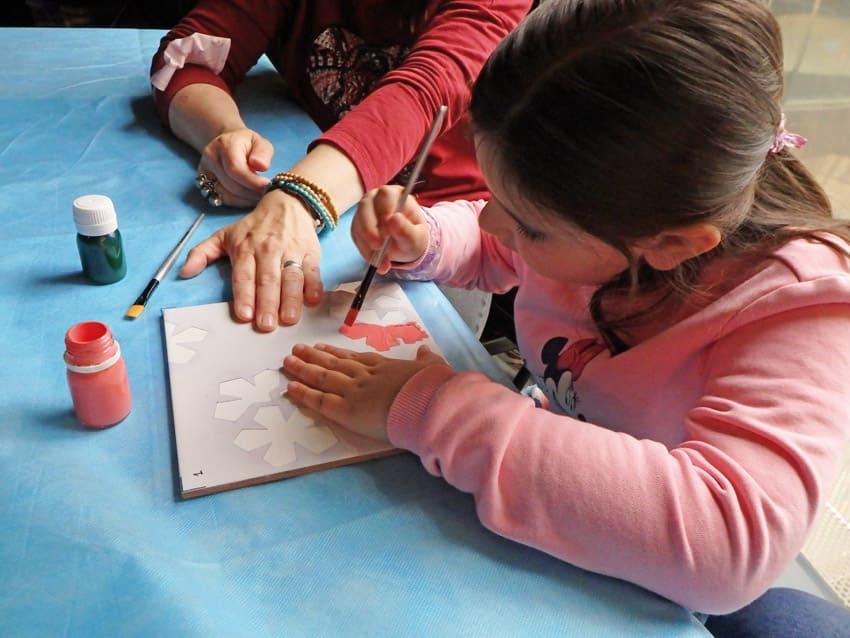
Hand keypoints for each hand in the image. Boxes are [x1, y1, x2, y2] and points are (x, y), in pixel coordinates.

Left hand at [180, 190, 322, 329]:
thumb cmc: (254, 227)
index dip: (244, 295)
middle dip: (267, 303)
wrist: (288, 204)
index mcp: (245, 249)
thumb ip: (202, 253)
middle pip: (268, 280)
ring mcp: (291, 251)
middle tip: (266, 325)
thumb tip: (184, 273)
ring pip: (291, 277)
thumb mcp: (224, 235)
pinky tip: (312, 300)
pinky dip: (314, 286)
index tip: (244, 315)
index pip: (244, 276)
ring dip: (291, 299)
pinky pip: (313, 271)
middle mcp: (268, 250)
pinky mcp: (310, 253)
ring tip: (289, 319)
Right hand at [198, 127, 273, 206]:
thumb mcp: (260, 143)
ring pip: (225, 195)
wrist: (228, 142)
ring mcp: (204, 171)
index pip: (235, 168)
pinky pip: (220, 198)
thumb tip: (262, 166)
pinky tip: (248, 199)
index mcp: (224, 144)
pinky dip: (237, 202)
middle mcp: (210, 157)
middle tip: (267, 194)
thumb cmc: (248, 144)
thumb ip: (263, 154)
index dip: (252, 181)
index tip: (267, 186)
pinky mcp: (203, 182)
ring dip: (245, 200)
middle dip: (251, 193)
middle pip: (231, 184)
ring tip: (259, 196)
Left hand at [283, 343, 446, 440]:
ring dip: (304, 368)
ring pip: (323, 377)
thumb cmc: (434, 388)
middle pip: (334, 364)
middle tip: (297, 350)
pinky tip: (291, 387)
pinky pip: (321, 401)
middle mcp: (366, 375)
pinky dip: (305, 393)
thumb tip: (425, 351)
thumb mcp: (433, 368)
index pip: (356, 358)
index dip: (337, 353)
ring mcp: (354, 391)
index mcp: (385, 366)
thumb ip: (426, 360)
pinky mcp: (347, 411)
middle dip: (314, 356)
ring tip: (288, 361)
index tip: (323, 347)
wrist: (428, 404)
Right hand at [351, 185, 428, 273]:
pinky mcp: (358, 226)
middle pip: (365, 206)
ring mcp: (364, 211)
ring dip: (367, 244)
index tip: (388, 230)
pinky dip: (365, 251)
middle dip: (370, 228)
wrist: (405, 246)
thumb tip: (393, 218)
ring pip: (358, 223)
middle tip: (378, 247)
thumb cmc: (413, 236)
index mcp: (395, 194)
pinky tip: (376, 260)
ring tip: (382, 261)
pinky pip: (356, 236)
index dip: (385, 210)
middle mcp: (376, 198)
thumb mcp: (416, 237)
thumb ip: (406, 229)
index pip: (386, 195)